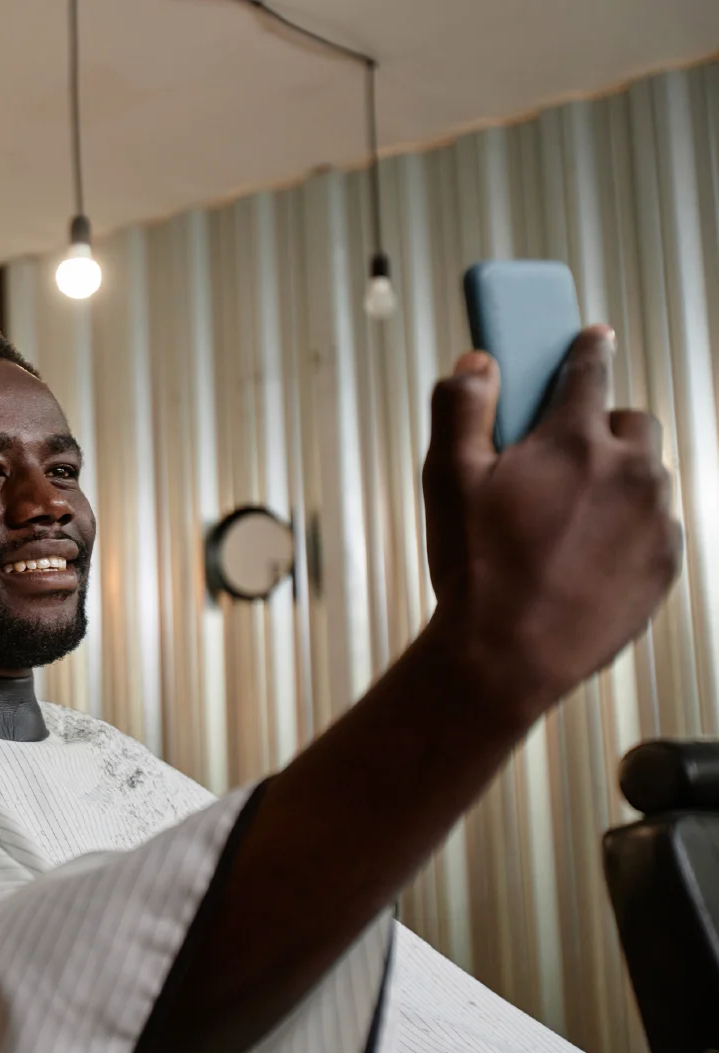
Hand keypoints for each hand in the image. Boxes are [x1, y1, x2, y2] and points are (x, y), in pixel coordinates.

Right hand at [422, 326, 681, 721]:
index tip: (592, 336)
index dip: (587, 347)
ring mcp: (655, 518)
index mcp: (574, 439)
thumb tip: (477, 362)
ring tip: (566, 521)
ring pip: (647, 477)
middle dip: (602, 429)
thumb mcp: (446, 477)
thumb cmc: (475, 566)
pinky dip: (627, 530)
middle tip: (560, 459)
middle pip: (631, 421)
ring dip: (616, 483)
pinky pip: (655, 527)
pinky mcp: (665, 562)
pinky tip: (582, 557)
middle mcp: (629, 470)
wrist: (509, 655)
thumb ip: (460, 406)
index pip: (590, 368)